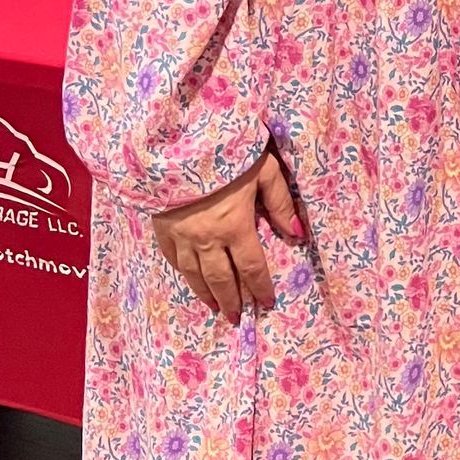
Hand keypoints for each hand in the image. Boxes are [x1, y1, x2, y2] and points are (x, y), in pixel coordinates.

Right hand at [151, 147, 304, 323]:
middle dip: (233, 300)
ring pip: (195, 275)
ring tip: (215, 307)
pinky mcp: (162, 228)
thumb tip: (297, 234)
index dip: (260, 287)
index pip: (252, 267)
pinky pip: (172, 258)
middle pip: (222, 279)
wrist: (178, 142)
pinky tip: (188, 280)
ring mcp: (182, 236)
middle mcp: (207, 239)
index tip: (267, 301)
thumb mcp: (264, 171)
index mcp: (235, 227)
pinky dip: (183, 273)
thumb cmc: (228, 153)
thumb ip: (280, 204)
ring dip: (207, 294)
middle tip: (238, 317)